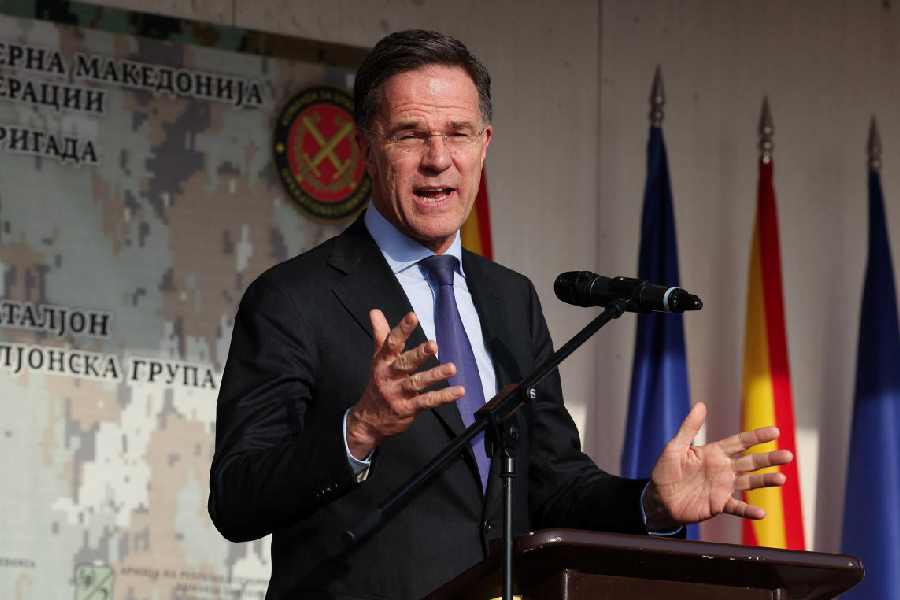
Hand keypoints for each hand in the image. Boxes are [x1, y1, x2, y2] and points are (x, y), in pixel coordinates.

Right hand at [346, 310, 463, 458]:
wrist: (368, 420)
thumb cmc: (378, 384)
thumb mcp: (377, 358)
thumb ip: (380, 334)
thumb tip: (375, 311)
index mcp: (383, 361)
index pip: (392, 343)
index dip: (402, 329)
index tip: (412, 316)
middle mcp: (389, 376)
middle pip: (405, 363)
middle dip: (419, 354)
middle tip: (433, 345)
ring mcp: (399, 394)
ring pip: (418, 382)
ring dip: (435, 375)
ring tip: (451, 368)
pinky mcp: (408, 408)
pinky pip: (428, 401)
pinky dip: (444, 397)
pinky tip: (459, 391)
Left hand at [642, 402, 792, 529]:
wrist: (658, 498)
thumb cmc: (665, 471)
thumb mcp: (675, 446)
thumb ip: (689, 427)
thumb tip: (700, 404)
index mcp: (715, 453)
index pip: (740, 442)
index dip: (757, 437)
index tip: (775, 431)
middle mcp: (723, 469)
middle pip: (751, 462)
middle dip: (769, 458)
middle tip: (788, 455)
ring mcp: (723, 487)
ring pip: (749, 482)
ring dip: (765, 481)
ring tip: (782, 479)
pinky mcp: (718, 504)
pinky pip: (737, 507)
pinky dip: (748, 510)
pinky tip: (761, 512)